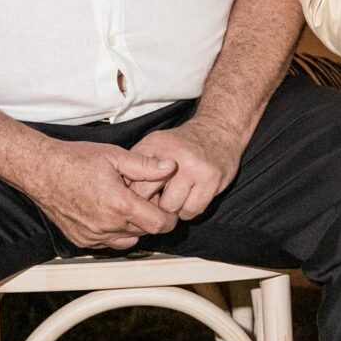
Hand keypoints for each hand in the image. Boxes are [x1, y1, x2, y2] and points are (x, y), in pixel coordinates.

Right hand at [25, 139, 178, 250]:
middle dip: (150, 219)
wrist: (41, 171)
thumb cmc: (76, 160)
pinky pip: (107, 243)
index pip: (158, 224)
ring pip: (126, 240)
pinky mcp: (81, 240)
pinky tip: (108, 213)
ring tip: (126, 206)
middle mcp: (107, 226)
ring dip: (132, 227)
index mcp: (120, 205)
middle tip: (144, 200)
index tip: (170, 211)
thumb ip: (145, 165)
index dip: (169, 218)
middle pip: (144, 232)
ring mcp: (93, 236)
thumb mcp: (114, 156)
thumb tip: (170, 167)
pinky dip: (113, 232)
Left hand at [130, 116, 246, 219]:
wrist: (219, 130)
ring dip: (172, 210)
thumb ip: (138, 165)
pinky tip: (190, 199)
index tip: (137, 200)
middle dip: (150, 205)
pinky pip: (192, 211)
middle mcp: (172, 156)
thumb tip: (120, 193)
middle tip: (156, 204)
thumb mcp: (155, 144)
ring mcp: (193, 168)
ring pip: (171, 208)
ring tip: (176, 199)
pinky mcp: (211, 179)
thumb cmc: (182, 144)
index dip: (133, 197)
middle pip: (148, 197)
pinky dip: (189, 211)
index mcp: (153, 146)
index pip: (132, 181)